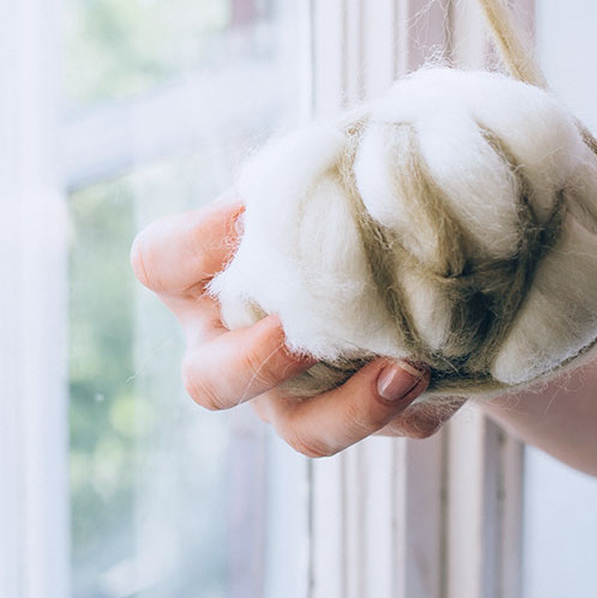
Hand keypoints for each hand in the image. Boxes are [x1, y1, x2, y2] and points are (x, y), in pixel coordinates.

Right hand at [130, 199, 452, 455]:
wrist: (412, 249)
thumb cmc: (337, 195)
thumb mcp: (321, 167)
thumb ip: (309, 173)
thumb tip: (324, 176)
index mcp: (202, 277)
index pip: (158, 262)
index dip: (194, 240)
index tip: (249, 210)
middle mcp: (232, 346)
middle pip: (207, 382)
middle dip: (257, 360)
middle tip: (299, 328)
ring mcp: (290, 393)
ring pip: (300, 430)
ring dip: (351, 406)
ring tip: (404, 368)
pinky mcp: (359, 414)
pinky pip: (383, 430)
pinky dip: (415, 404)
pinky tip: (438, 365)